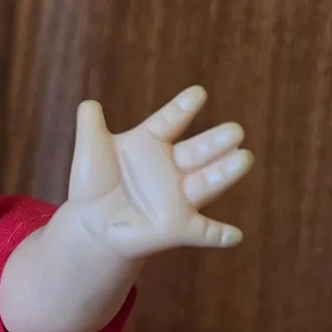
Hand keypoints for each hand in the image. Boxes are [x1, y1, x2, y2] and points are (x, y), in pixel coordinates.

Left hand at [64, 87, 252, 255]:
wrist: (92, 223)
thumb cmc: (94, 183)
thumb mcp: (89, 152)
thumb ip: (90, 127)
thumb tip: (88, 105)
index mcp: (152, 142)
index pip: (169, 122)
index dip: (182, 109)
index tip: (198, 94)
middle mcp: (172, 166)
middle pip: (198, 151)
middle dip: (215, 142)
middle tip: (235, 131)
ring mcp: (178, 196)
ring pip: (206, 183)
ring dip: (225, 174)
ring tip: (244, 159)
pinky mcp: (179, 226)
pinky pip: (203, 232)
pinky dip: (219, 235)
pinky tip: (235, 236)